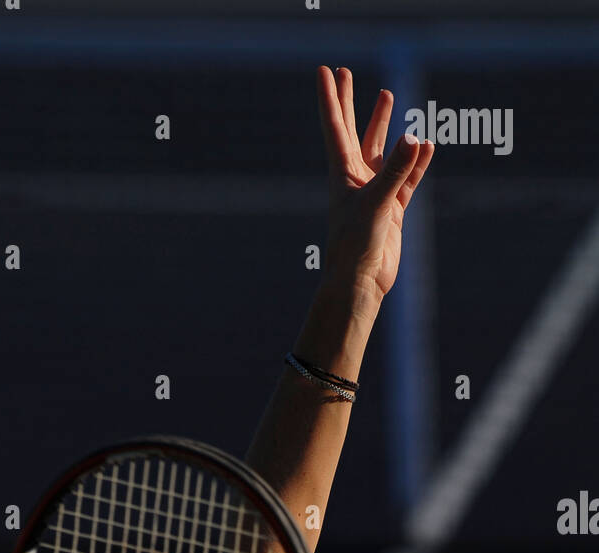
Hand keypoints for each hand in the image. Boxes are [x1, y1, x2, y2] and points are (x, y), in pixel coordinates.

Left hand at [316, 66, 433, 301]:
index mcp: (342, 174)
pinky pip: (407, 177)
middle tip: (346, 74)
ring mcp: (375, 192)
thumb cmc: (356, 245)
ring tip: (387, 95)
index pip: (335, 127)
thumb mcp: (377, 203)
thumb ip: (397, 171)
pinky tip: (425, 143)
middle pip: (352, 131)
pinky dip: (416, 160)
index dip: (331, 98)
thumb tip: (416, 138)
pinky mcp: (392, 208)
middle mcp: (356, 179)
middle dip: (349, 102)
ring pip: (381, 149)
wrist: (361, 282)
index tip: (325, 71)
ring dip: (384, 124)